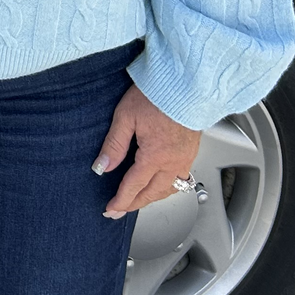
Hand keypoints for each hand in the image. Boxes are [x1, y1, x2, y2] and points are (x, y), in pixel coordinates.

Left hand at [94, 83, 201, 218]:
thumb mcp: (126, 116)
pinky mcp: (191, 152)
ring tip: (137, 201)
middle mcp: (173, 162)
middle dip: (134, 204)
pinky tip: (159, 186)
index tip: (110, 209)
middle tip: (119, 211)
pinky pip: (180, 180)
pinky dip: (167, 188)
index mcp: (155, 156)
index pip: (134, 186)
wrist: (186, 84)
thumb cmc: (156, 95)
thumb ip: (114, 144)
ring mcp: (185, 159)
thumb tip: (102, 167)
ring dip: (151, 198)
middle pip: (152, 193)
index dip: (121, 200)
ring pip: (168, 189)